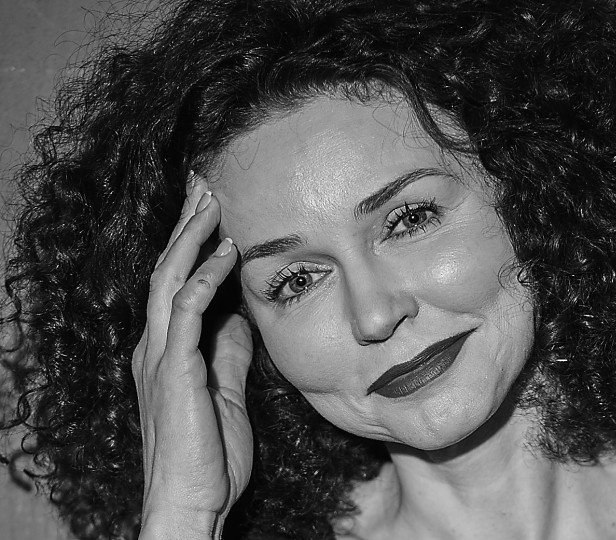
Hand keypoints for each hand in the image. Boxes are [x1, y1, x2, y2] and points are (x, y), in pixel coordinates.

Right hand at [132, 174, 252, 539]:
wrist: (191, 502)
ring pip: (169, 277)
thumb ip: (228, 353)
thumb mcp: (224, 390)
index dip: (192, 243)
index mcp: (167, 349)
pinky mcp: (173, 370)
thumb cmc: (209, 454)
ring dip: (193, 235)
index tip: (214, 210)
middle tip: (206, 183)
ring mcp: (159, 355)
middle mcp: (155, 345)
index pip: (176, 282)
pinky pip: (186, 310)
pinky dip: (205, 275)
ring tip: (213, 199)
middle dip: (187, 224)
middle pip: (166, 268)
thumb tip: (241, 319)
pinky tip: (226, 250)